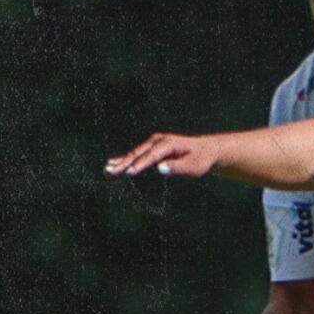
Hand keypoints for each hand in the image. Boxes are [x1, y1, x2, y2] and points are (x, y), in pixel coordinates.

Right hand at [104, 132, 221, 177]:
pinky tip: (114, 163)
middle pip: (139, 153)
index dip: (140, 164)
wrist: (206, 150)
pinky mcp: (153, 147)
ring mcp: (154, 143)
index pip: (152, 156)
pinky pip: (138, 154)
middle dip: (124, 163)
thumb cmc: (200, 160)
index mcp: (169, 144)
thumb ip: (177, 167)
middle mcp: (159, 140)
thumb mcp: (193, 166)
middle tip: (111, 171)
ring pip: (135, 153)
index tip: (129, 172)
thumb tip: (160, 169)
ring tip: (107, 169)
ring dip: (121, 161)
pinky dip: (126, 160)